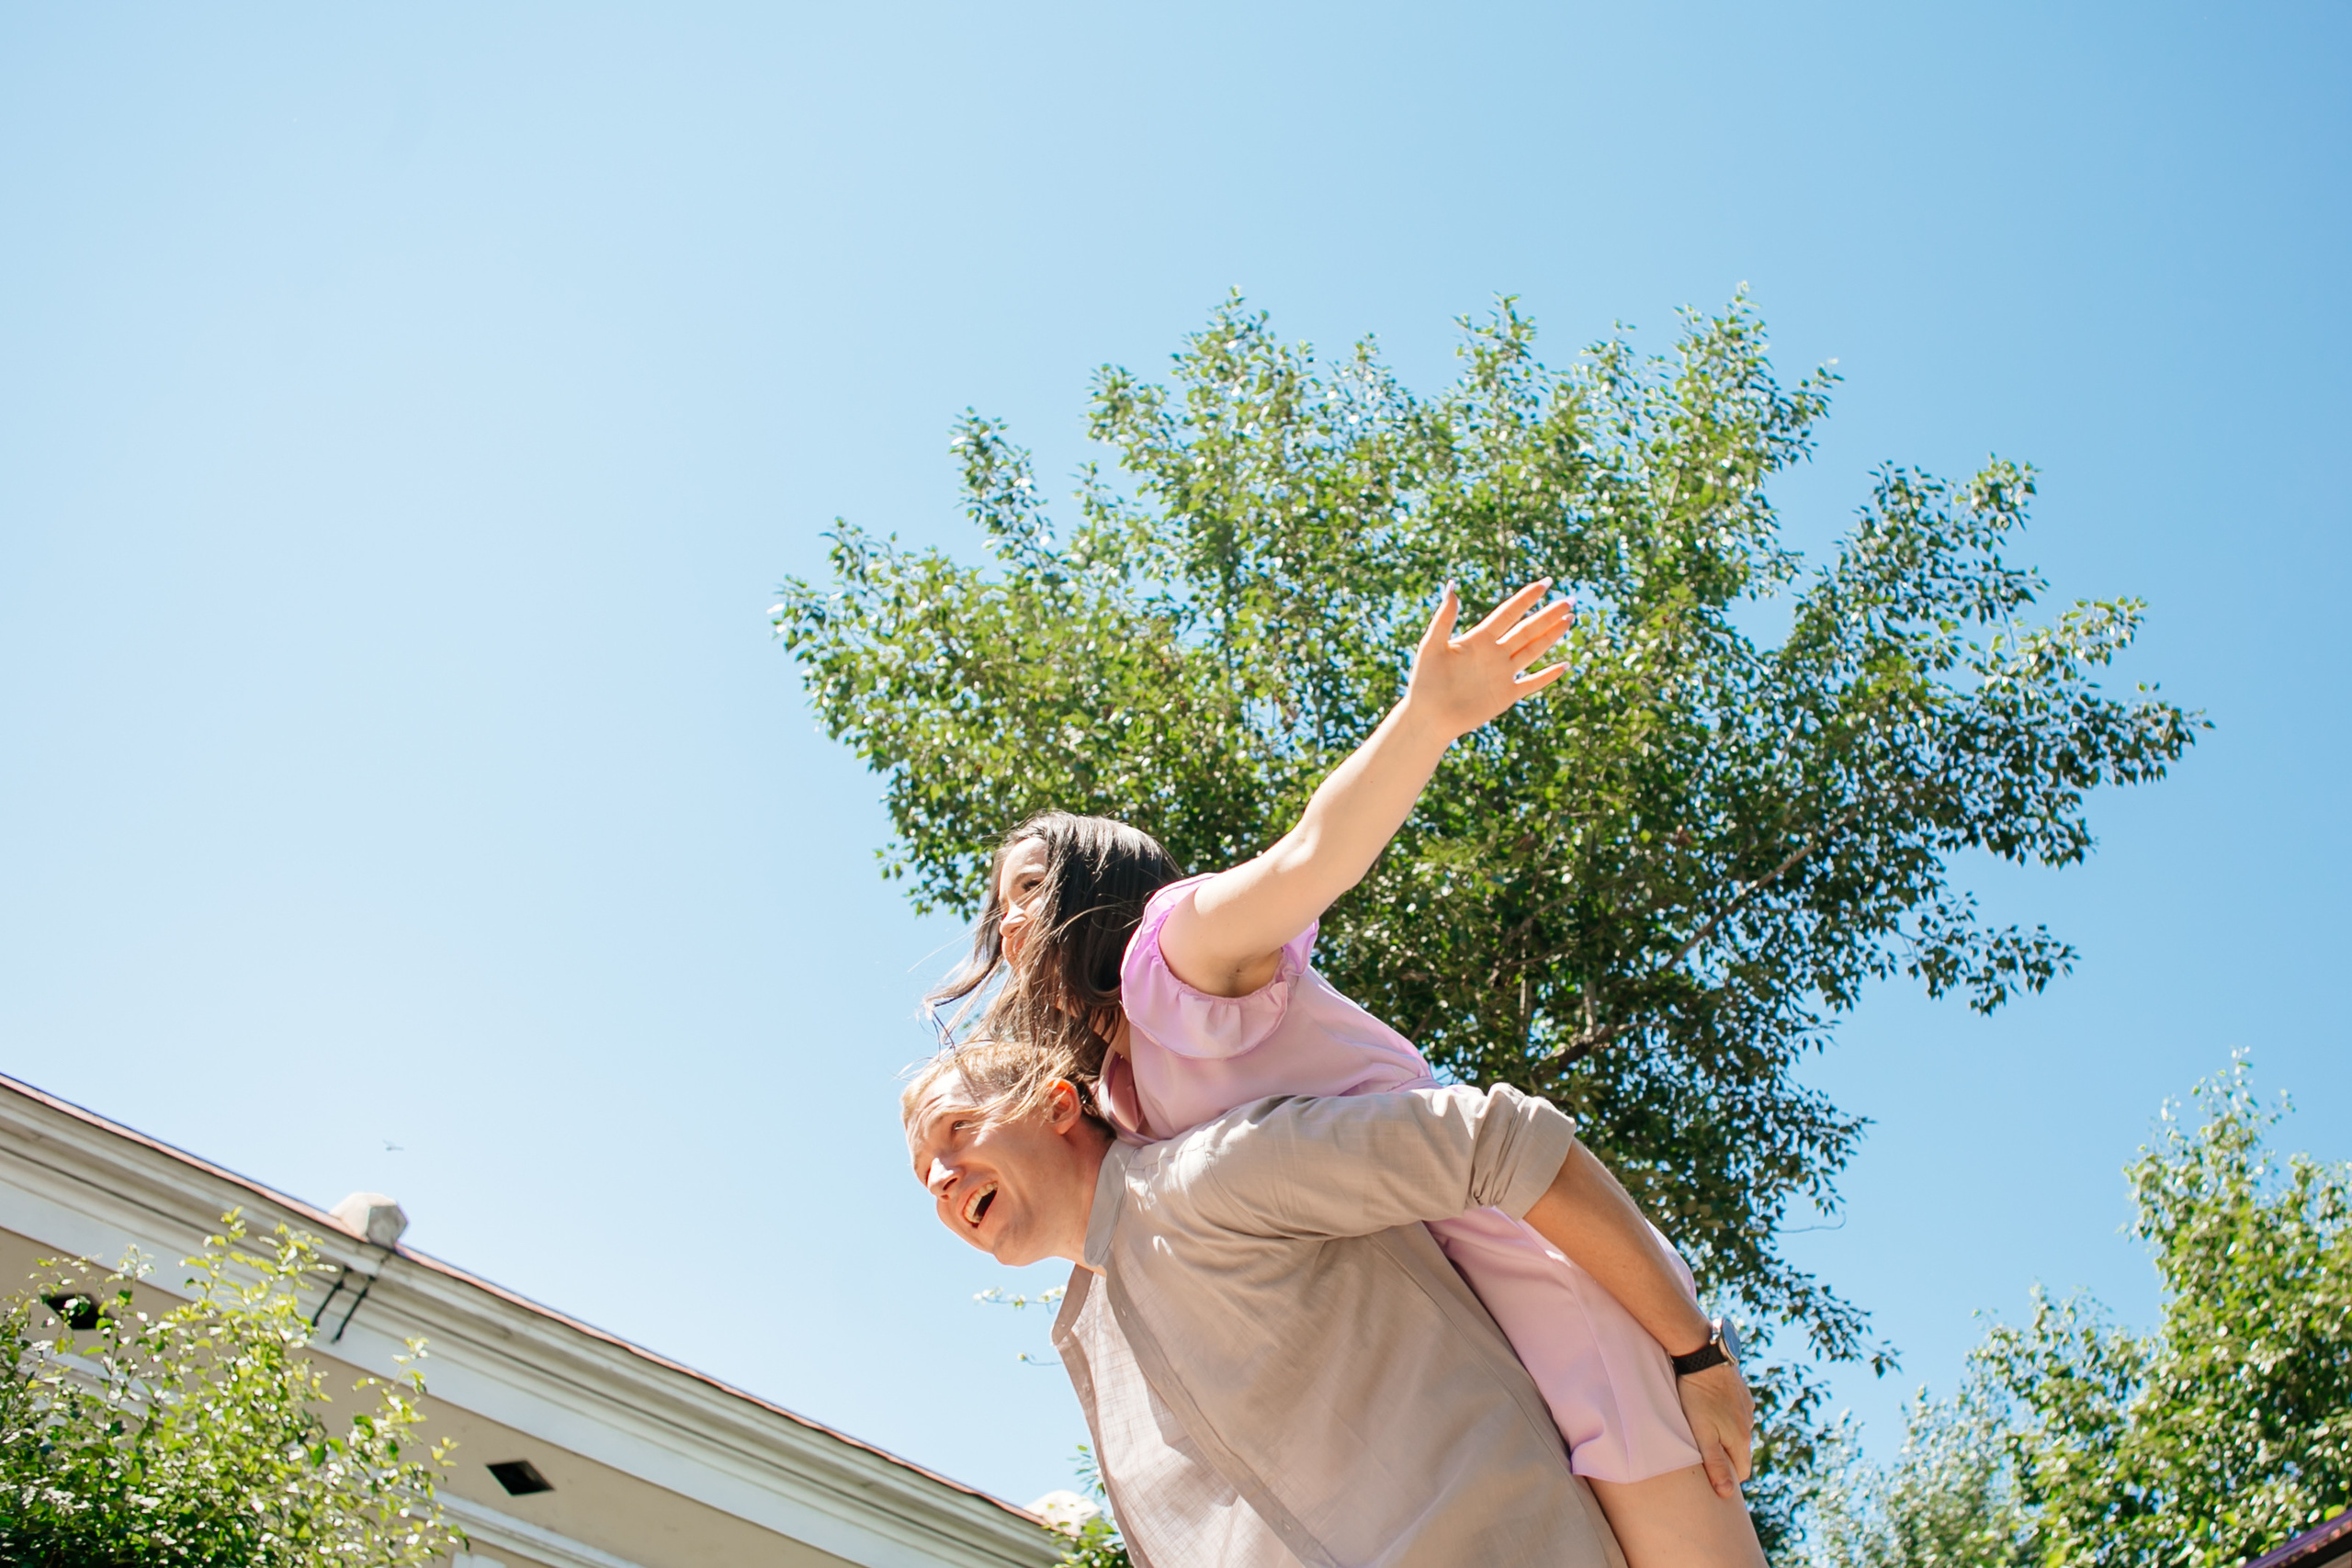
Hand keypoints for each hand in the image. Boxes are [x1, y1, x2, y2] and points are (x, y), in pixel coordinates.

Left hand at [1401, 580, 1572, 742]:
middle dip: (1548, 615)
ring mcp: (1502, 674)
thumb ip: (1444, 618)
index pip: (1508, 613)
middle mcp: (1494, 653)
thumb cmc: (1424, 680)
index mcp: (1478, 639)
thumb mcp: (1431, 646)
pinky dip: (1547, 676)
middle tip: (1569, 600)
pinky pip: (1531, 683)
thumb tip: (1451, 586)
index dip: (1526, 598)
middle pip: (1527, 630)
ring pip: (1533, 651)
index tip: (1545, 583)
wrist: (1427, 716)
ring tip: (1569, 620)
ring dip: (1551, 636)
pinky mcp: (1505, 695)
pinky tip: (1563, 665)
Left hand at [1676, 1361, 1755, 1499]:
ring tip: (1704, 1429)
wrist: (1705, 1357)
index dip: (1727, 1478)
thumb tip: (1727, 1493)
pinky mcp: (1741, 1392)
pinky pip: (1736, 1412)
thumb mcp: (1702, 1434)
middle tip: (1703, 1453)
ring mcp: (1747, 1407)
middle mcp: (1749, 1425)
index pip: (1741, 1472)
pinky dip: (1726, 1416)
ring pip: (1738, 1431)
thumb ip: (1715, 1463)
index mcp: (1741, 1439)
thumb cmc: (1698, 1397)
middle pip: (1740, 1451)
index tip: (1711, 1477)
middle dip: (1726, 1457)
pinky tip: (1710, 1408)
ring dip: (1726, 1435)